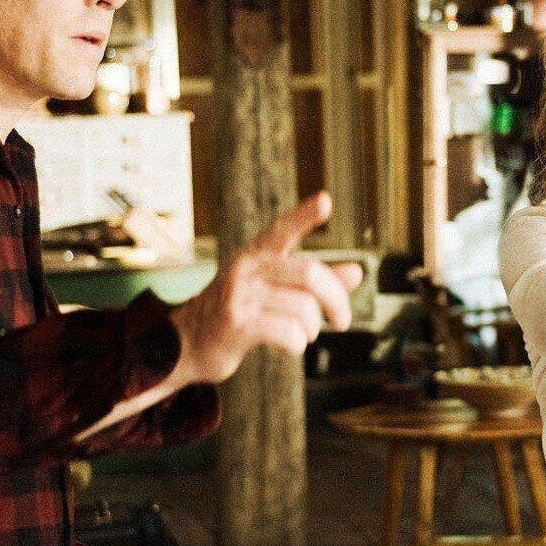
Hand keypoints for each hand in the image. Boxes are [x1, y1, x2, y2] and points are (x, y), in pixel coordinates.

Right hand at [169, 191, 363, 383]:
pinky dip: (299, 343)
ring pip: (304, 308)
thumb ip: (315, 282)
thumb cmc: (239, 313)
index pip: (283, 229)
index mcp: (257, 255)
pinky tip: (291, 344)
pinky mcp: (236, 324)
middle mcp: (247, 268)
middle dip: (336, 300)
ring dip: (312, 328)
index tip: (326, 200)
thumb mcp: (275, 291)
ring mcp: (240, 295)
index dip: (305, 215)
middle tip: (342, 321)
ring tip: (303, 334)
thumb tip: (357, 271)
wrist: (187, 344)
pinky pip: (289, 333)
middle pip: (311, 275)